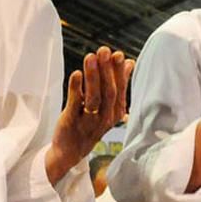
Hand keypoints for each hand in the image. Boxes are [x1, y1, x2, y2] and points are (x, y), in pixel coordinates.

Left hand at [47, 46, 133, 183]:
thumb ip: (118, 84)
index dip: (119, 72)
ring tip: (90, 57)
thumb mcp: (108, 106)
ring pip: (94, 98)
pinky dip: (76, 88)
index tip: (118, 54)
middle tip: (104, 51)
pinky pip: (74, 104)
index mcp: (116, 112)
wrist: (70, 150)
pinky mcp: (71, 122)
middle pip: (109, 92)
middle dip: (107, 70)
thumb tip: (129, 62)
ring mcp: (88, 121)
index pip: (120, 90)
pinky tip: (76, 74)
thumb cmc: (90, 123)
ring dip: (93, 76)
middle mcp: (105, 118)